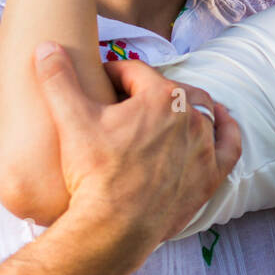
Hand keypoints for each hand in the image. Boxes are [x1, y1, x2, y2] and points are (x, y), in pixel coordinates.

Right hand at [31, 41, 241, 253]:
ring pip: (202, 112)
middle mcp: (189, 116)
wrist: (115, 228)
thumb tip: (46, 47)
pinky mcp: (211, 174)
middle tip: (126, 103)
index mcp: (160, 96)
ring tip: (166, 111)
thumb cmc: (95, 174)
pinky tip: (221, 122)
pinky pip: (228, 145)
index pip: (135, 72)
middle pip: (171, 89)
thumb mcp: (71, 121)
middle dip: (149, 90)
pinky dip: (226, 131)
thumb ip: (58, 79)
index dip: (114, 74)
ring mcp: (203, 146)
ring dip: (185, 107)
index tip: (100, 82)